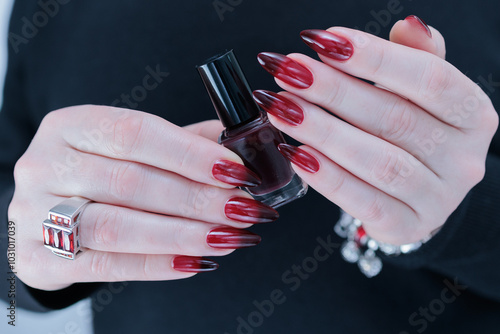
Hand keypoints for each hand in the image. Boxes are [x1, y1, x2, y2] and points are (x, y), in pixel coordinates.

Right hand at [8, 105, 277, 290]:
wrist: (47, 212)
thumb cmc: (100, 174)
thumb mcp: (132, 148)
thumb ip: (184, 144)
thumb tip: (243, 150)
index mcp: (71, 125)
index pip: (137, 133)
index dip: (191, 154)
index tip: (237, 170)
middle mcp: (46, 164)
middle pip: (132, 182)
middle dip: (198, 199)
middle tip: (244, 210)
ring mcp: (34, 214)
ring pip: (119, 227)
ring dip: (183, 234)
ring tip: (229, 237)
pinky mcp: (38, 260)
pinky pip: (106, 266)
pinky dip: (157, 265)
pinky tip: (195, 262)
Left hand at [254, 16, 497, 244]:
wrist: (417, 193)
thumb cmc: (412, 132)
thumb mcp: (420, 93)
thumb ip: (415, 58)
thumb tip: (408, 25)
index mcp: (472, 115)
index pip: (429, 78)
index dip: (375, 58)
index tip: (324, 40)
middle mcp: (463, 159)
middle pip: (395, 118)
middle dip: (334, 92)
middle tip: (289, 72)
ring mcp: (438, 199)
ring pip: (377, 161)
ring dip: (322, 132)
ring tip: (281, 108)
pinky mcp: (407, 227)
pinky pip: (363, 202)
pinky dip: (327, 177)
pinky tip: (295, 153)